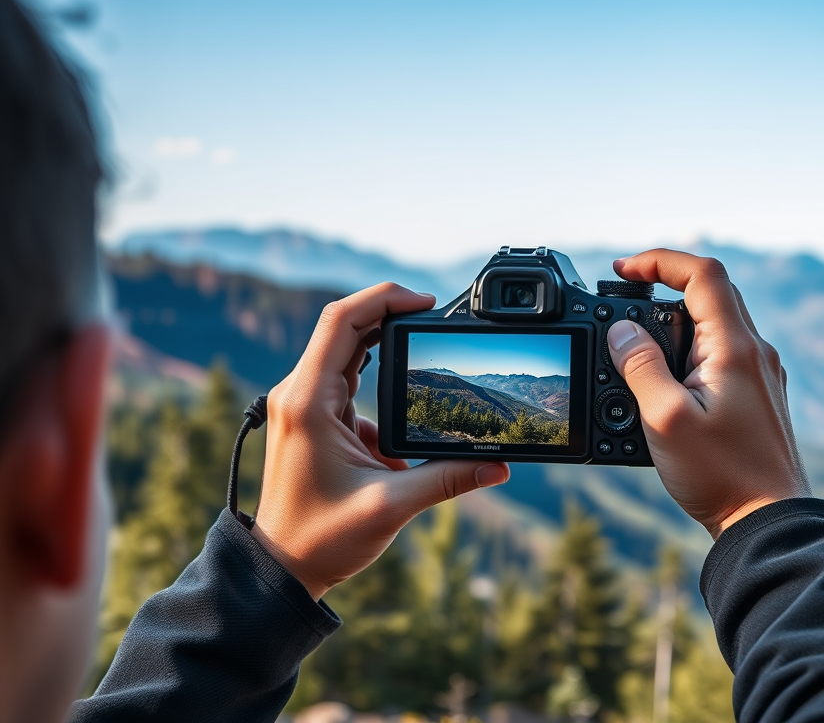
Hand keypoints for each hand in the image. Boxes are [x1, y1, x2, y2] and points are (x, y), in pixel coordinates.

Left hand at [251, 283, 508, 600]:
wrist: (281, 567)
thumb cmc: (320, 539)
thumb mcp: (391, 507)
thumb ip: (447, 480)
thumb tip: (499, 465)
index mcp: (309, 402)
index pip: (341, 321)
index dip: (384, 300)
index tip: (425, 302)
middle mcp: (299, 394)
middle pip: (345, 327)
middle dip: (390, 316)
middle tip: (433, 319)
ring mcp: (303, 404)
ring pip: (347, 351)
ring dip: (386, 349)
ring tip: (424, 356)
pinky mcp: (313, 417)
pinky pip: (347, 381)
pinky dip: (380, 384)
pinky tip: (402, 418)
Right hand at [605, 250, 809, 538]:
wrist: (769, 522)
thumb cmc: (722, 476)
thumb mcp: (664, 419)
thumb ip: (639, 366)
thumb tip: (621, 330)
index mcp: (734, 348)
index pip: (702, 273)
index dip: (659, 261)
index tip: (622, 271)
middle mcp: (754, 352)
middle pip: (709, 292)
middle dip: (661, 291)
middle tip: (623, 309)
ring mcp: (760, 373)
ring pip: (714, 324)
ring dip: (673, 325)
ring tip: (639, 357)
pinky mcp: (757, 395)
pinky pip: (720, 354)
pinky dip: (688, 352)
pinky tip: (666, 386)